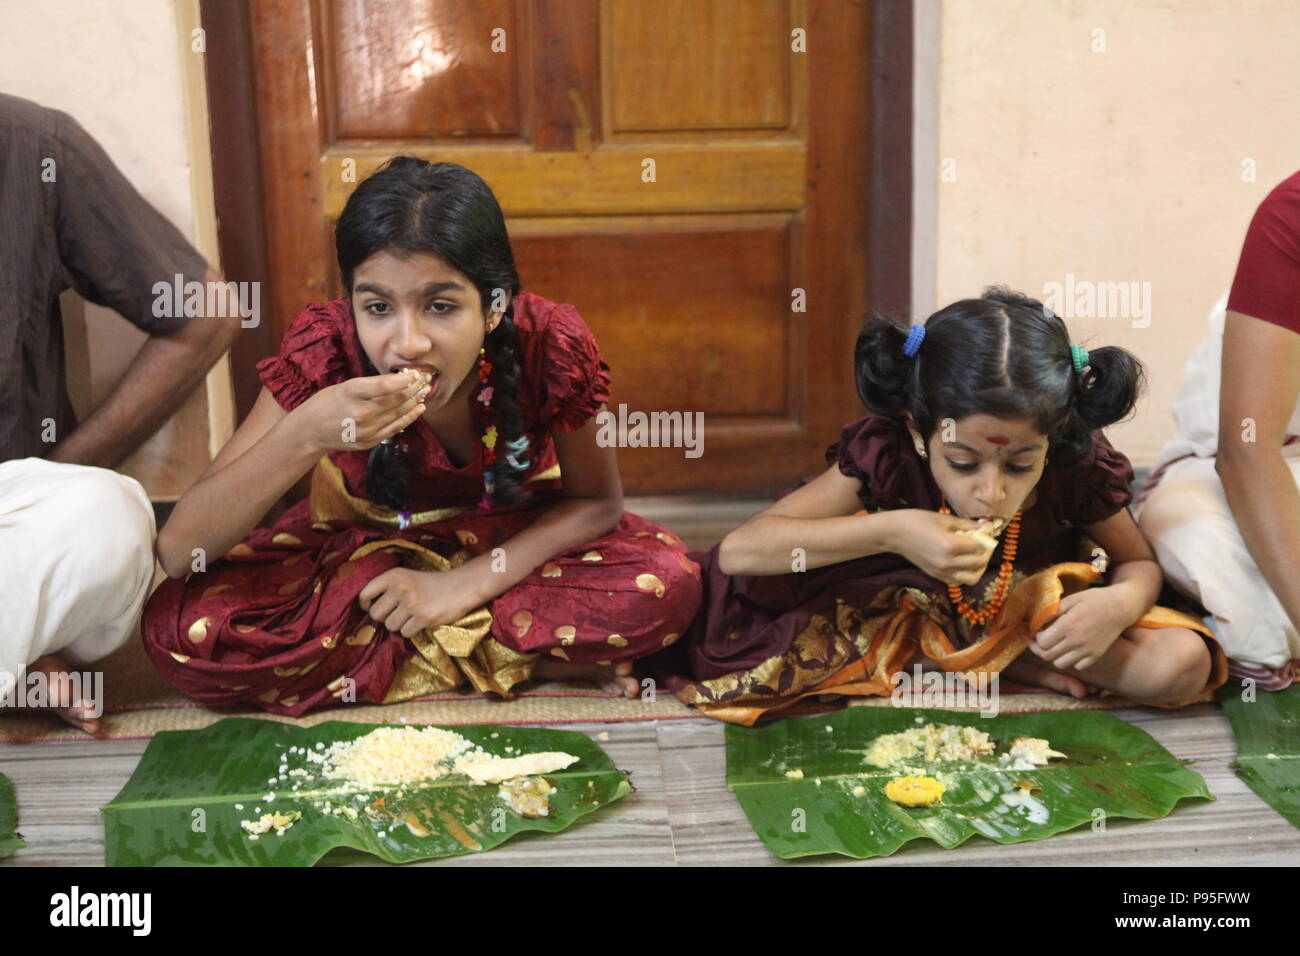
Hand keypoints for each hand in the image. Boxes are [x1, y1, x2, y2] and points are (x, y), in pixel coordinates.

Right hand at [292, 368, 430, 453]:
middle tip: (425, 380)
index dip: (403, 380)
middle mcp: (360, 413)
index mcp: (351, 393)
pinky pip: (394, 428)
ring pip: (398, 413)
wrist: (310, 430)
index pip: (384, 386)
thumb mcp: (344, 386)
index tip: (415, 373)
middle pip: (395, 400)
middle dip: (413, 388)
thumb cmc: (327, 403)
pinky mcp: (369, 441)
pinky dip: (409, 417)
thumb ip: (370, 385)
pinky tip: (419, 408)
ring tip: (424, 391)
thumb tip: (398, 379)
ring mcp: (366, 430)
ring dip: (414, 401)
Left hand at [358, 566, 484, 637]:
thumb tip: (368, 609)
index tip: (371, 608)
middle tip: (398, 614)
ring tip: (413, 616)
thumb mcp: (408, 576)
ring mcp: (411, 603)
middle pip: (376, 614)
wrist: (462, 586)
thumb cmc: (432, 583)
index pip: (365, 593)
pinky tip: (421, 622)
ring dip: (400, 625)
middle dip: (385, 618)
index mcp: (394, 575)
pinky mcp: (423, 617)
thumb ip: (389, 588)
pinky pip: (405, 633)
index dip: (365, 605)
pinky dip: (412, 631)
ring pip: (390, 626)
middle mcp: (400, 587)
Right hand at [890, 509, 998, 585]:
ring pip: (971, 578)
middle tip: (982, 543)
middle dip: (984, 552)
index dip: (984, 539)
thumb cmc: (917, 520)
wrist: (893, 534)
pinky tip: (961, 562)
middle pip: (978, 563)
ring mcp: (941, 571)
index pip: (979, 547)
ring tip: (974, 556)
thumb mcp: (944, 519)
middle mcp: (947, 562)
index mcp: (950, 545)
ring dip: (977, 568)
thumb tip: (988, 526)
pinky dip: (964, 574)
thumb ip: (967, 525)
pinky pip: (958, 581)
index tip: (983, 532)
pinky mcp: (935, 575)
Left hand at [1029, 587, 1128, 670]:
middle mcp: (1077, 641)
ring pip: (1060, 664)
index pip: (1042, 643)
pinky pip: (1077, 666)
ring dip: (1054, 656)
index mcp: (1068, 625)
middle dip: (1039, 649)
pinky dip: (1072, 661)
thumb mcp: (1071, 599)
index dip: (1036, 638)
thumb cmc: (1095, 599)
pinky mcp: (1096, 655)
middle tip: (1039, 641)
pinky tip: (1071, 649)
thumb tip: (1037, 622)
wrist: (1121, 606)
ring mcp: (1087, 650)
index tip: (1037, 631)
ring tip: (1056, 645)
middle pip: (1047, 656)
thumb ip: (1053, 612)